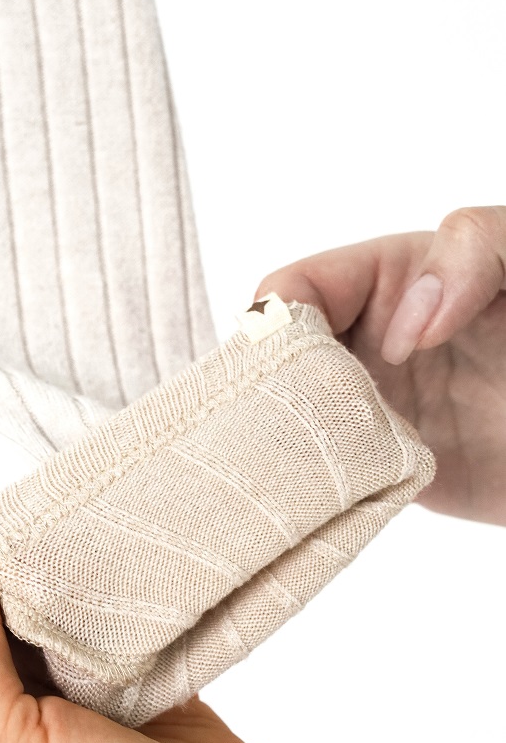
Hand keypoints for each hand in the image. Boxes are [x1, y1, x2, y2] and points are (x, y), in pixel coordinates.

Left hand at [0, 493, 315, 742]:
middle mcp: (2, 699)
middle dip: (0, 544)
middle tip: (39, 509)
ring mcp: (66, 684)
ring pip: (43, 591)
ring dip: (56, 556)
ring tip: (78, 519)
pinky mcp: (125, 672)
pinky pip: (103, 605)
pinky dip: (107, 576)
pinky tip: (118, 553)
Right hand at [256, 205, 505, 525]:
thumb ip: (474, 251)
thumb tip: (408, 325)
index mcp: (388, 280)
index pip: (297, 288)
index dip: (284, 320)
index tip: (307, 365)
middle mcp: (369, 342)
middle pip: (280, 357)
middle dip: (268, 385)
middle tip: (293, 423)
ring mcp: (373, 406)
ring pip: (290, 415)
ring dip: (281, 437)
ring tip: (291, 461)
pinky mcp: (384, 466)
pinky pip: (328, 471)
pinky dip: (312, 482)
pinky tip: (313, 491)